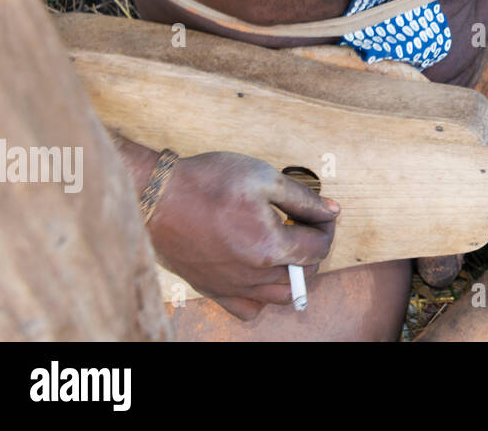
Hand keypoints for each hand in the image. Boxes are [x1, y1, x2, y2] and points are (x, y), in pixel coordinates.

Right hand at [147, 151, 338, 319]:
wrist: (156, 196)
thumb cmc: (208, 182)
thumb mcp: (265, 178)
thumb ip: (304, 199)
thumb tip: (331, 211)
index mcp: (270, 247)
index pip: (319, 247)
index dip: (326, 226)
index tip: (319, 211)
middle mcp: (253, 275)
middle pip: (305, 273)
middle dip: (312, 247)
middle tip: (302, 223)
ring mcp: (232, 287)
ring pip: (280, 296)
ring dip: (293, 274)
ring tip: (284, 248)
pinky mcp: (212, 289)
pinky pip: (248, 309)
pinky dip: (262, 297)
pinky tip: (259, 272)